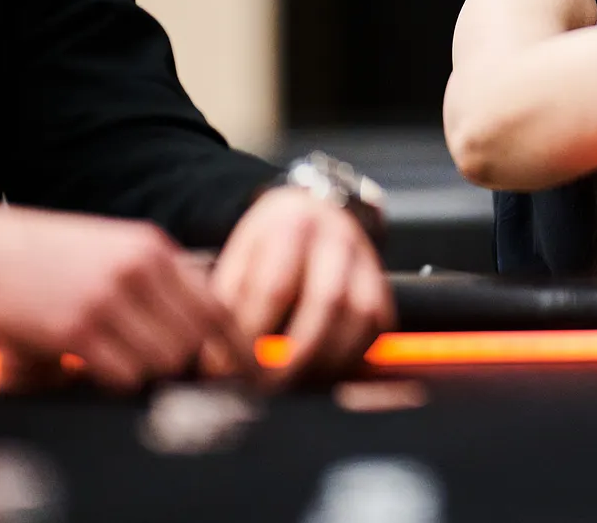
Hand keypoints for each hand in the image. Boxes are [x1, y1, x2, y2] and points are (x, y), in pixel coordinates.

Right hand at [0, 200, 255, 391]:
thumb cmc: (52, 255)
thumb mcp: (118, 246)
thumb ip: (161, 277)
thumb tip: (206, 326)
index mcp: (154, 248)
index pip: (217, 304)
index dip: (235, 343)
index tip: (245, 368)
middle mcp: (139, 270)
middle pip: (195, 339)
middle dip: (183, 361)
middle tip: (158, 364)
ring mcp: (109, 299)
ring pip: (164, 361)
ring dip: (145, 370)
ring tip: (114, 356)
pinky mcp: (77, 330)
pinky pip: (124, 376)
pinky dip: (114, 378)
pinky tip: (90, 362)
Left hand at [208, 187, 393, 383]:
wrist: (313, 210)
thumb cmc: (269, 243)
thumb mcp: (240, 255)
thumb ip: (227, 302)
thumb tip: (216, 361)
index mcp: (292, 225)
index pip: (275, 288)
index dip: (250, 335)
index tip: (229, 368)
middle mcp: (336, 237)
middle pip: (327, 301)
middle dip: (298, 355)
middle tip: (268, 386)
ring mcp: (365, 259)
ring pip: (360, 316)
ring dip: (329, 360)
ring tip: (298, 383)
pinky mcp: (380, 283)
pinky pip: (379, 326)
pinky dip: (356, 356)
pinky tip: (326, 371)